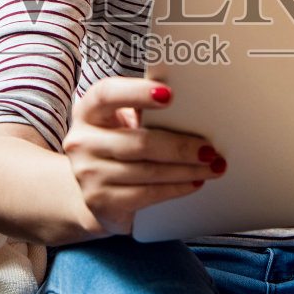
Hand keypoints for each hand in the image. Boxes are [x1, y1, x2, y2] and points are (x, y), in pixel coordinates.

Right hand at [62, 77, 224, 235]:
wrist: (97, 193)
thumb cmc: (120, 147)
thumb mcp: (124, 124)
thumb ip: (146, 113)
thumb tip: (192, 109)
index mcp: (88, 111)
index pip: (107, 94)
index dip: (137, 93)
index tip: (169, 95)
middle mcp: (81, 141)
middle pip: (139, 142)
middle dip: (181, 146)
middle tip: (210, 149)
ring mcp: (87, 174)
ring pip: (148, 171)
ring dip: (187, 170)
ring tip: (212, 166)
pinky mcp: (100, 201)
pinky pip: (147, 194)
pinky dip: (176, 188)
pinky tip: (194, 182)